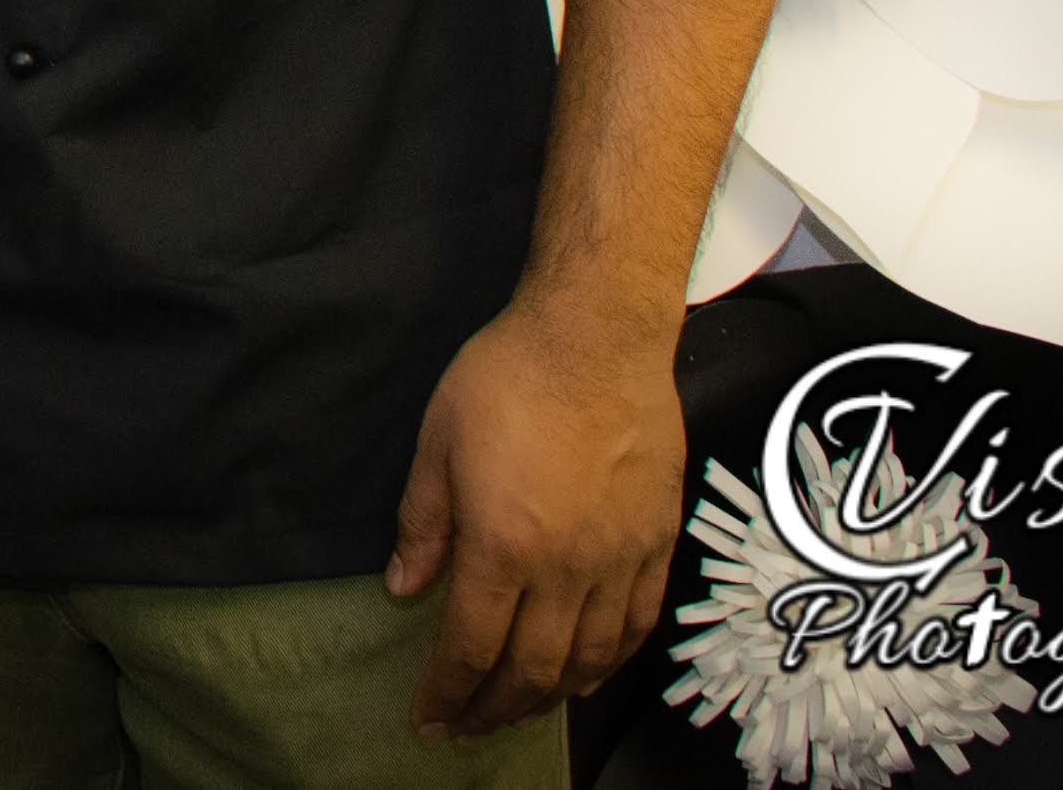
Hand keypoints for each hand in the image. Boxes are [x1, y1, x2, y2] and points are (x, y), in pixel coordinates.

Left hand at [385, 291, 684, 738]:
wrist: (597, 336)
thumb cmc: (507, 378)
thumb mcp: (437, 441)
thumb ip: (422, 525)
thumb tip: (403, 591)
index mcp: (503, 544)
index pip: (471, 646)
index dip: (448, 693)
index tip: (427, 720)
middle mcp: (567, 568)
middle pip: (533, 670)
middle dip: (494, 709)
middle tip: (467, 725)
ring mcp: (620, 560)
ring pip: (590, 660)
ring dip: (552, 696)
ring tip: (520, 705)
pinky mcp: (659, 544)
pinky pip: (639, 626)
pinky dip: (611, 662)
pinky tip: (589, 670)